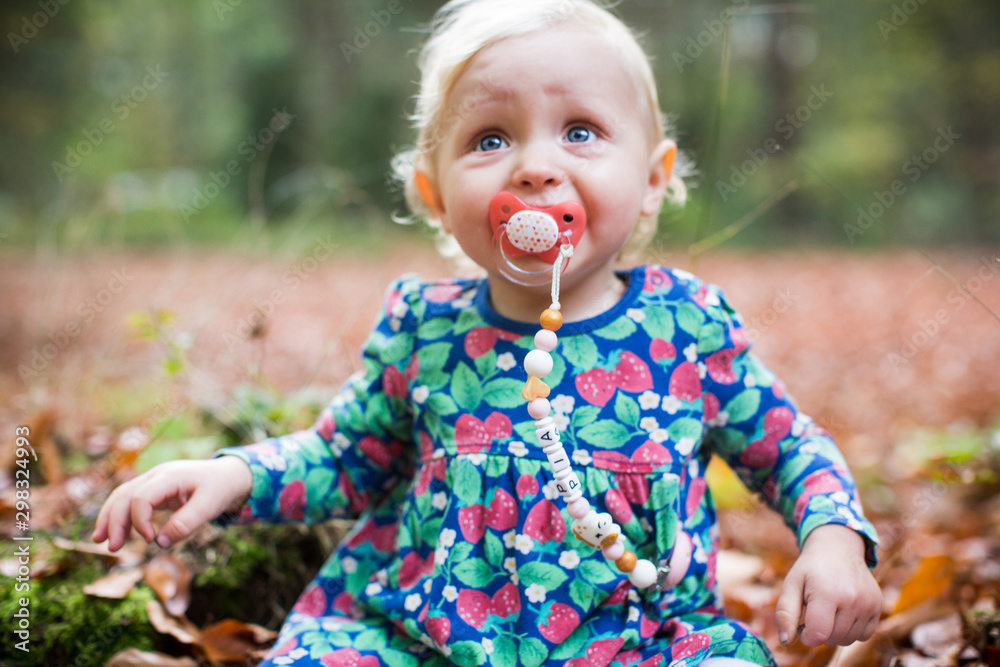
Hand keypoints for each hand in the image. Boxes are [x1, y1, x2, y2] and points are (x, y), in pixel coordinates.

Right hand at [91, 456, 252, 551]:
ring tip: (100, 541)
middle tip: (112, 548)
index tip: (150, 540)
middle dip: (115, 521)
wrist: (229, 475)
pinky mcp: (155, 491)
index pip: (141, 496)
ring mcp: (154, 481)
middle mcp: (157, 475)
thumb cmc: (221, 488)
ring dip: (110, 518)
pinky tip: (117, 534)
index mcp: (170, 476)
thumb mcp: (210, 506)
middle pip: (125, 495)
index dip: (139, 520)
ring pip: (123, 496)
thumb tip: (160, 543)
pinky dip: (121, 516)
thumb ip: (187, 523)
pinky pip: (131, 501)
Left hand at [775, 524, 881, 646]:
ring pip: (848, 640)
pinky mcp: (877, 605)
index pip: (818, 635)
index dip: (805, 636)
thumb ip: (785, 613)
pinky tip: (843, 612)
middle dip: (819, 631)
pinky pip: (864, 635)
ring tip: (828, 610)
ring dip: (835, 632)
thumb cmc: (810, 569)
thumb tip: (785, 641)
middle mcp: (852, 599)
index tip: (802, 624)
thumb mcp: (791, 584)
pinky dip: (852, 630)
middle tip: (814, 611)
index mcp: (827, 593)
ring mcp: (868, 603)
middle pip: (833, 639)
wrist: (838, 548)